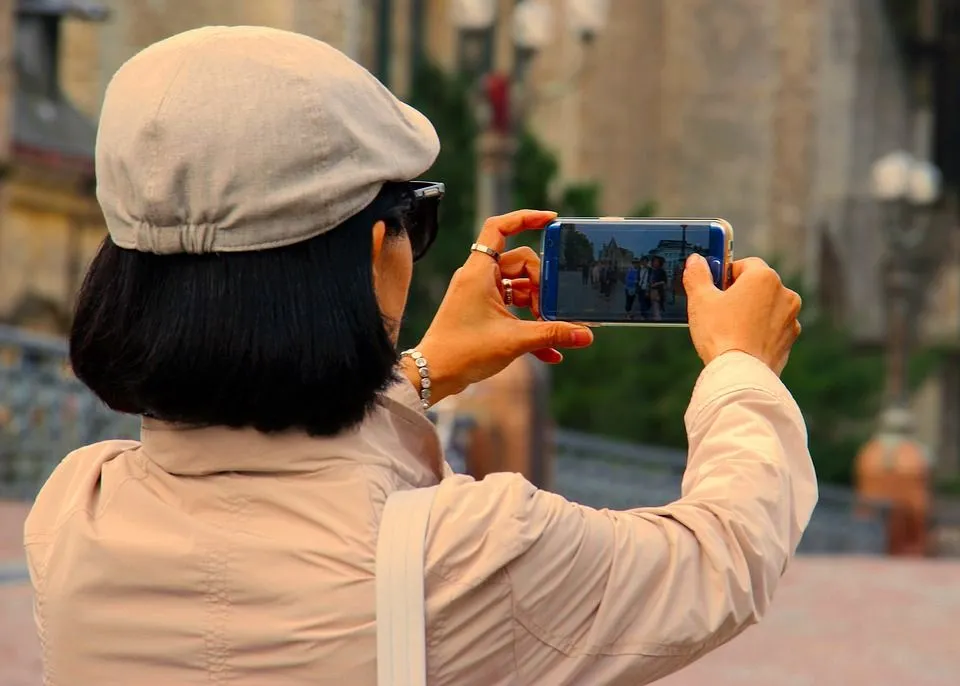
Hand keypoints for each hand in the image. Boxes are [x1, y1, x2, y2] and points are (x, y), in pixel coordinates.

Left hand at [403, 210, 593, 404]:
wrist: (435, 374)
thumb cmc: (464, 351)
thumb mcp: (514, 340)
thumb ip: (552, 334)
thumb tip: (586, 335)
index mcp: (480, 271)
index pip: (499, 228)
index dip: (525, 218)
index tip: (551, 219)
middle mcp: (479, 277)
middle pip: (520, 263)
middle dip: (541, 285)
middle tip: (550, 311)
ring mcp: (480, 294)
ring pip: (519, 287)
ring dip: (537, 307)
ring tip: (549, 330)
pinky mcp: (482, 312)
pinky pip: (512, 309)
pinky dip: (528, 324)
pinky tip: (550, 351)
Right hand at [684, 254, 801, 374]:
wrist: (740, 375)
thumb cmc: (720, 333)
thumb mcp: (700, 300)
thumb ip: (698, 275)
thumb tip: (696, 261)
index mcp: (764, 277)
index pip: (744, 264)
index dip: (726, 275)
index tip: (714, 289)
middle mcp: (785, 293)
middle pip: (758, 286)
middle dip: (740, 294)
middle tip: (718, 310)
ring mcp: (791, 318)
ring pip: (767, 307)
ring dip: (752, 312)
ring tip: (730, 329)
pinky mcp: (790, 340)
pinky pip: (773, 328)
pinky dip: (760, 332)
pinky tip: (742, 343)